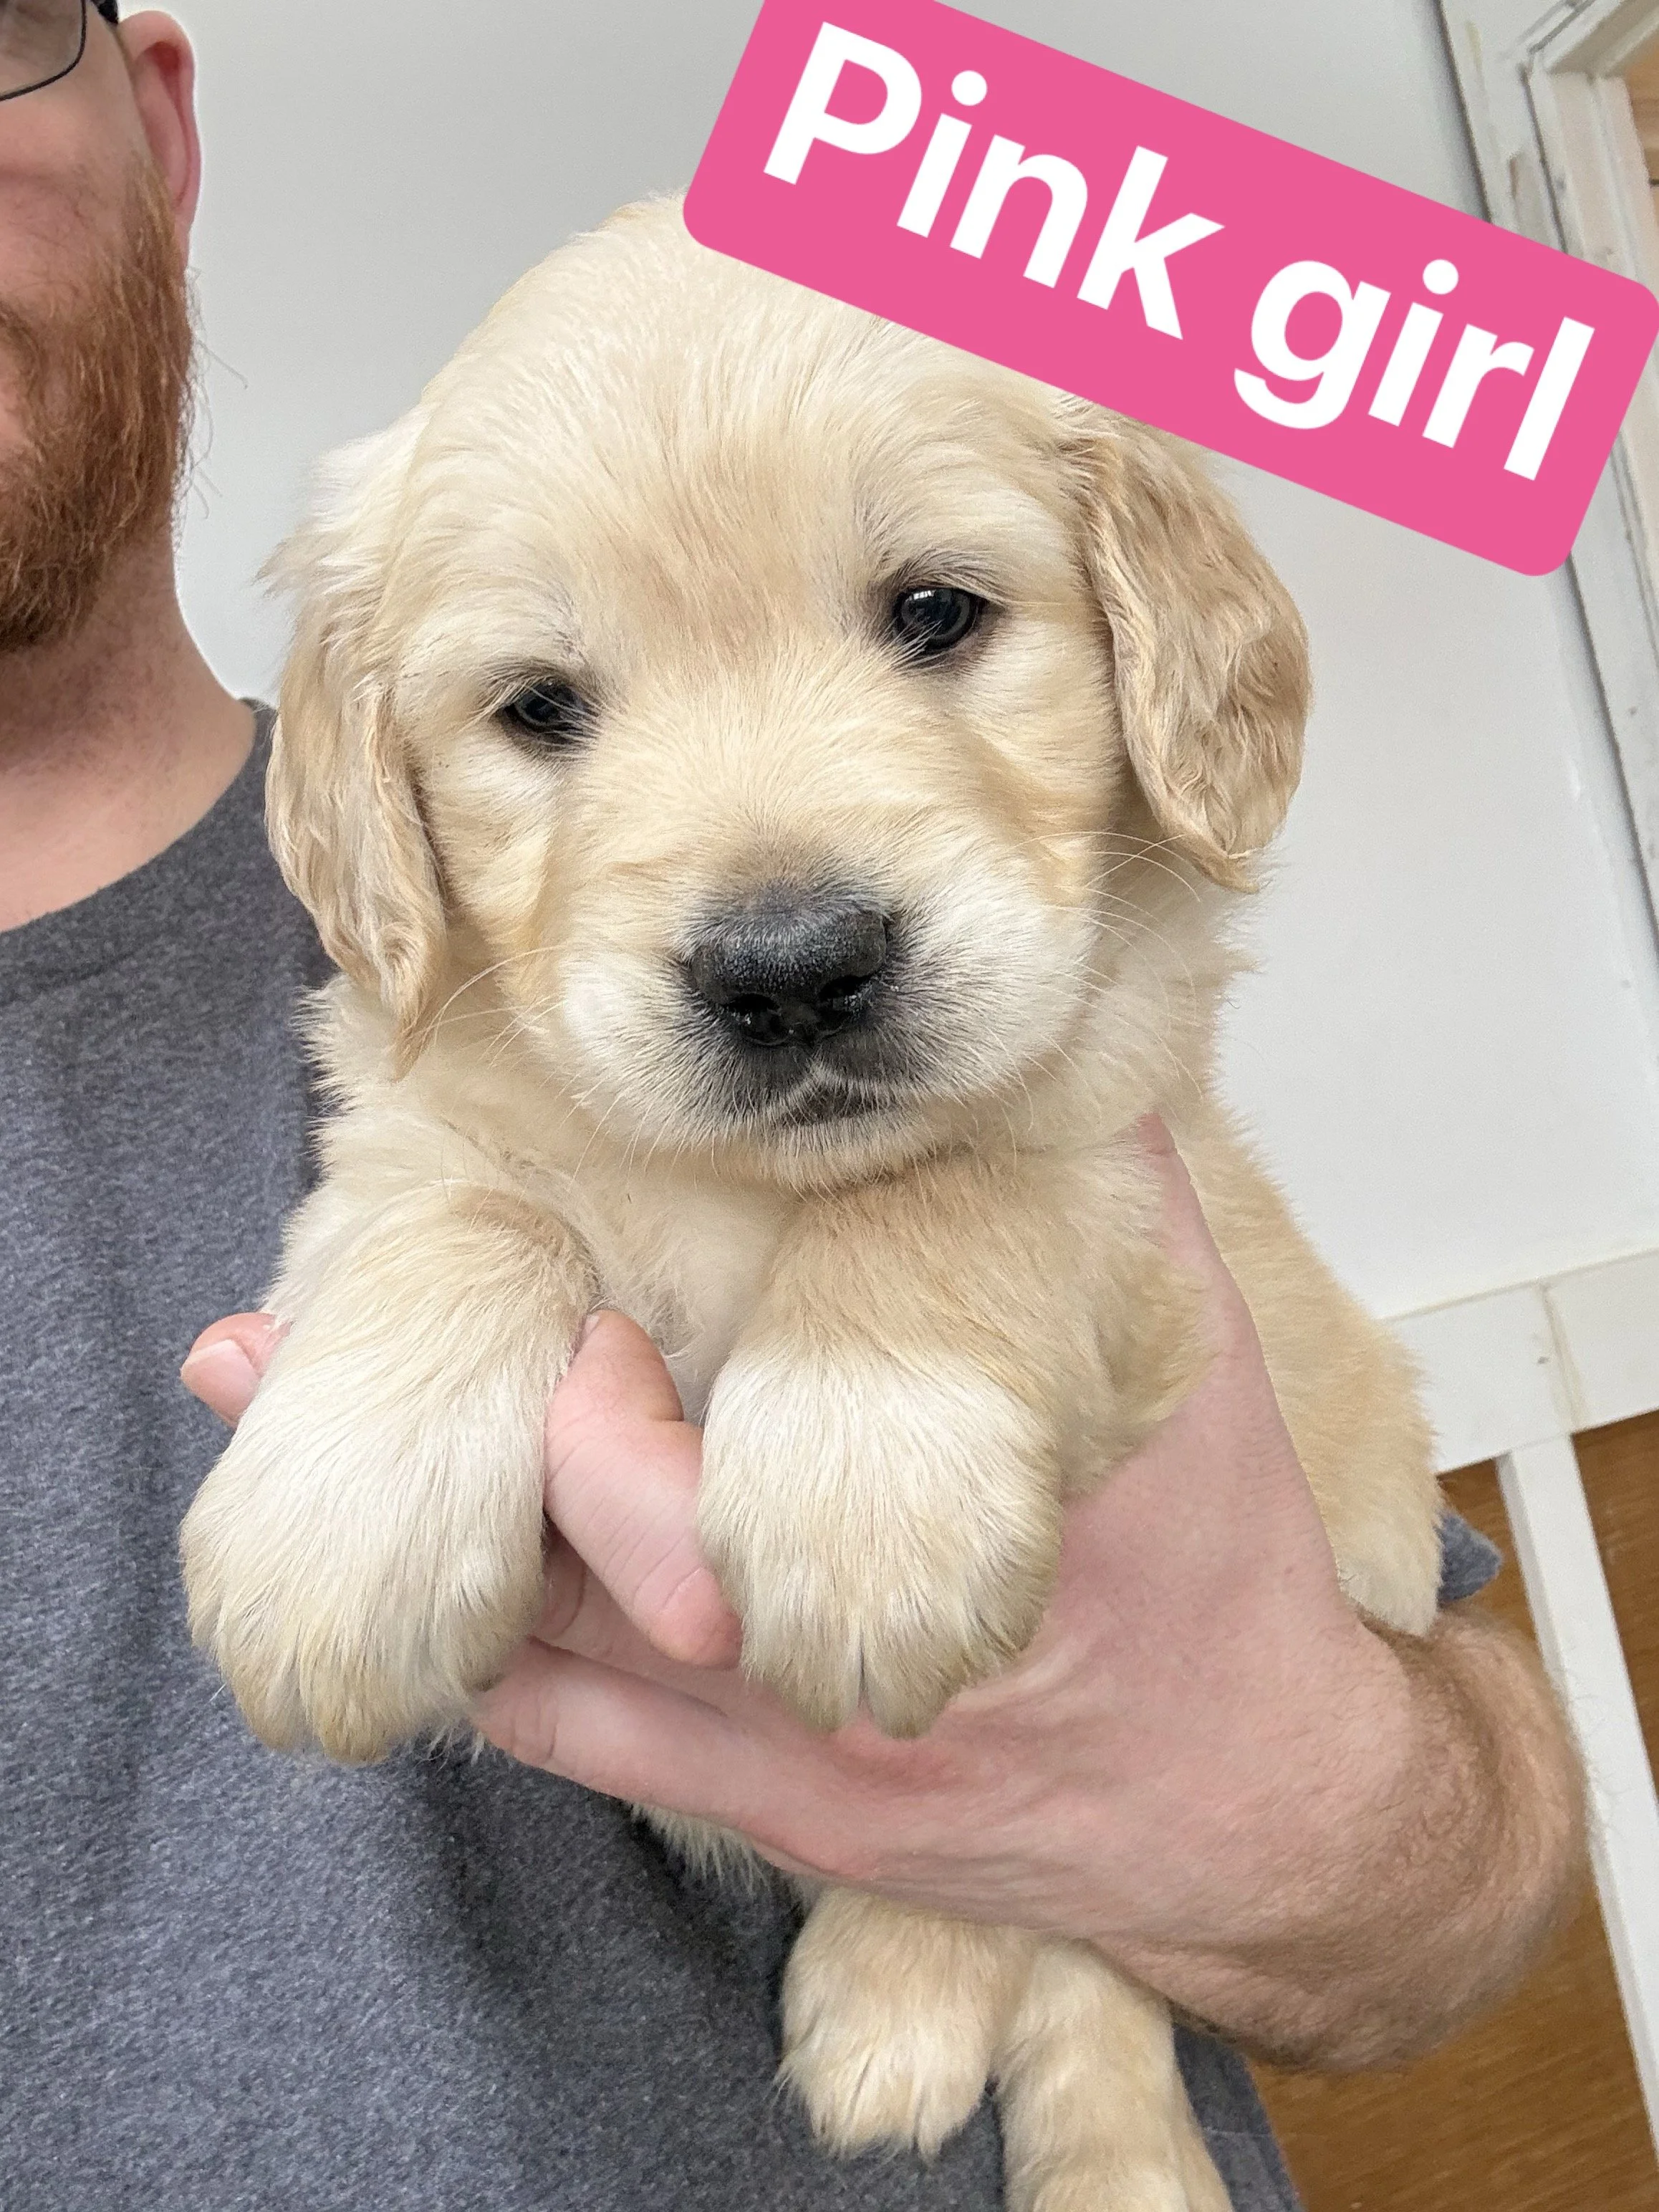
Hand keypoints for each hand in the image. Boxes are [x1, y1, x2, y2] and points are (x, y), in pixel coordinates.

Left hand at [183, 1121, 1581, 2065]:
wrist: (1261, 1812)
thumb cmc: (1218, 1573)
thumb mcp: (1193, 1364)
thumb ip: (1116, 1198)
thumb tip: (1036, 1039)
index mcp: (943, 1540)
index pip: (723, 1504)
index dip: (603, 1430)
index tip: (546, 1329)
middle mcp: (841, 1684)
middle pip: (604, 1592)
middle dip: (482, 1464)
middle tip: (311, 1337)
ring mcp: (794, 1774)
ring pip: (562, 1664)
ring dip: (415, 1533)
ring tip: (248, 1388)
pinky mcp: (776, 1823)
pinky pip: (590, 1748)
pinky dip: (484, 1659)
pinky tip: (392, 1585)